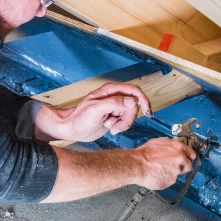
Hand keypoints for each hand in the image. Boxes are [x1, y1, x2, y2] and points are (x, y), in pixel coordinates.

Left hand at [36, 83, 152, 141]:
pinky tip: (109, 128)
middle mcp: (115, 97)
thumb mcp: (96, 109)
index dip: (142, 100)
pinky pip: (126, 121)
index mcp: (110, 91)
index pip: (133, 90)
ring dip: (123, 124)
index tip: (147, 111)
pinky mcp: (115, 116)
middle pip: (134, 105)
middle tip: (116, 126)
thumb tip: (132, 101)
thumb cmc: (80, 118)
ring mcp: (115, 107)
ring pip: (131, 114)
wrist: (73, 129)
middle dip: (128, 118)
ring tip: (110, 127)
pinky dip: (120, 127)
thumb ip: (114, 103)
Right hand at [132, 138, 196, 189]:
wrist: (137, 165)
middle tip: (172, 166)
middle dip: (182, 166)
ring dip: (172, 173)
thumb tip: (173, 148)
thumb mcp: (159, 142)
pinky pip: (170, 181)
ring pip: (178, 174)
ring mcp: (176, 171)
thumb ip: (170, 146)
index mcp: (178, 148)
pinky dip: (165, 179)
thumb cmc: (144, 153)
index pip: (192, 154)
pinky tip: (157, 175)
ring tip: (160, 170)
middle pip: (188, 165)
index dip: (189, 157)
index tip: (188, 159)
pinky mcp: (171, 181)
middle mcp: (180, 159)